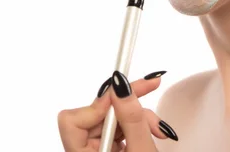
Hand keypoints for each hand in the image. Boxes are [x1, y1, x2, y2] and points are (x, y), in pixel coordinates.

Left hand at [58, 70, 177, 151]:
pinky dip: (136, 124)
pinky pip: (118, 126)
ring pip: (110, 117)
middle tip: (150, 85)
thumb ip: (132, 119)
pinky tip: (152, 130)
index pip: (71, 120)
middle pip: (95, 113)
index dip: (97, 105)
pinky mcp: (109, 149)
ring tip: (157, 128)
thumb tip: (121, 88)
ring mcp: (97, 151)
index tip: (122, 95)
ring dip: (137, 116)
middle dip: (127, 106)